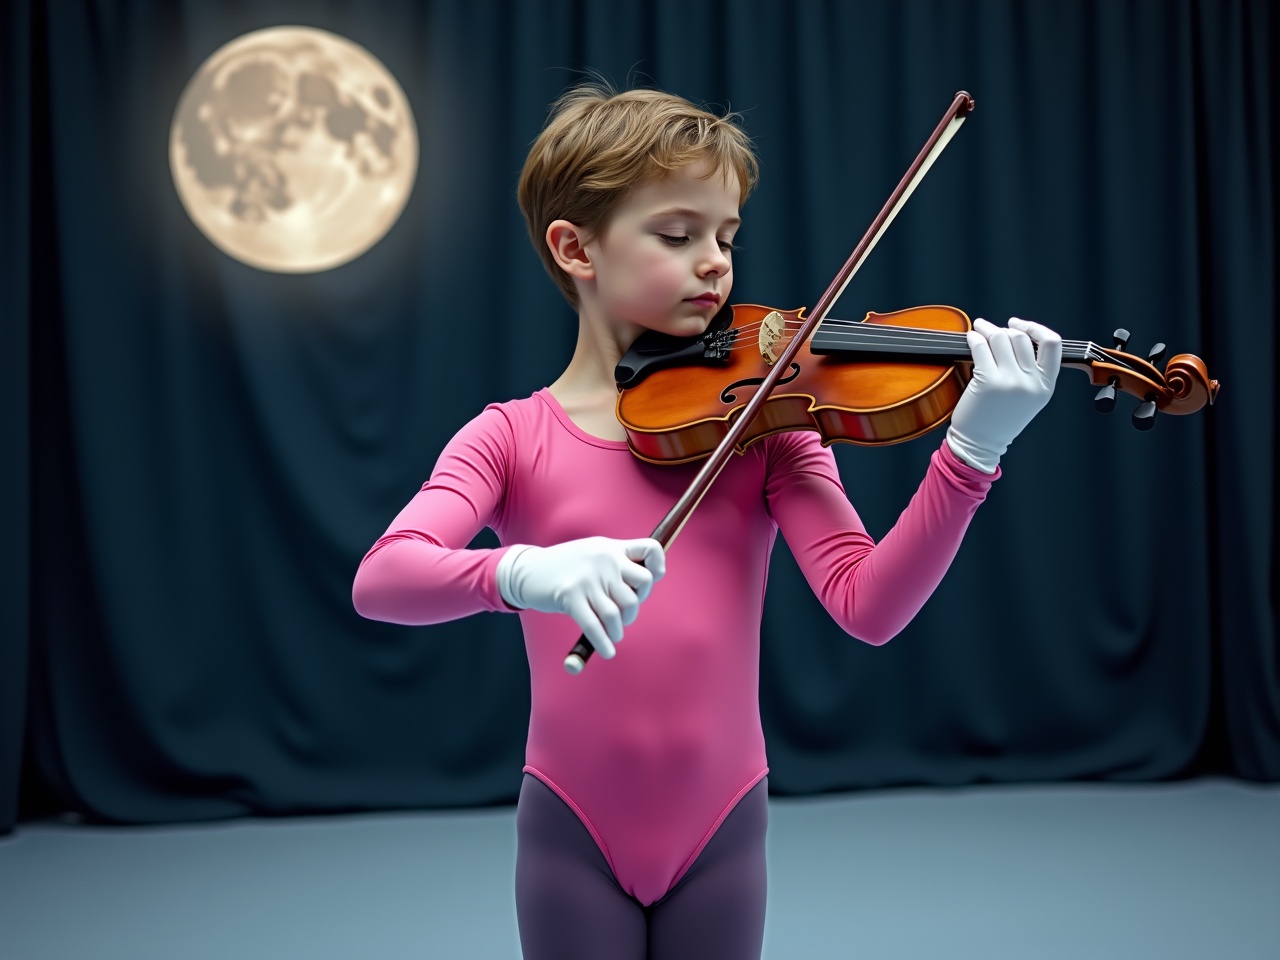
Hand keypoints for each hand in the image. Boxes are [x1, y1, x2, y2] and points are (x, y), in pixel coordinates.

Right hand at [496, 537, 665, 657]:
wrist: (527, 570)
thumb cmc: (565, 567)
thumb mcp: (593, 553)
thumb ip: (617, 562)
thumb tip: (646, 583)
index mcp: (611, 548)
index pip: (651, 549)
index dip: (657, 568)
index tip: (649, 582)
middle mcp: (604, 559)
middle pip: (642, 587)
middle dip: (635, 608)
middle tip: (623, 616)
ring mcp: (587, 578)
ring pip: (619, 612)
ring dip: (618, 630)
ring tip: (613, 635)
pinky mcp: (570, 596)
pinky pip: (595, 626)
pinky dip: (604, 643)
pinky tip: (607, 650)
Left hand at [946, 317, 1062, 472]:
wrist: (980, 444)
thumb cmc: (999, 420)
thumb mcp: (1028, 397)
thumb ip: (1031, 371)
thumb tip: (1015, 334)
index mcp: (1045, 385)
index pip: (1052, 343)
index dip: (1036, 328)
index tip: (1020, 325)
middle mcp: (1031, 382)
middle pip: (1021, 338)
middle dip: (1004, 328)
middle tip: (991, 328)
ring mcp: (1010, 381)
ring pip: (1001, 338)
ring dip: (987, 328)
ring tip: (979, 328)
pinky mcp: (987, 381)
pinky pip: (981, 347)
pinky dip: (974, 337)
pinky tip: (971, 337)